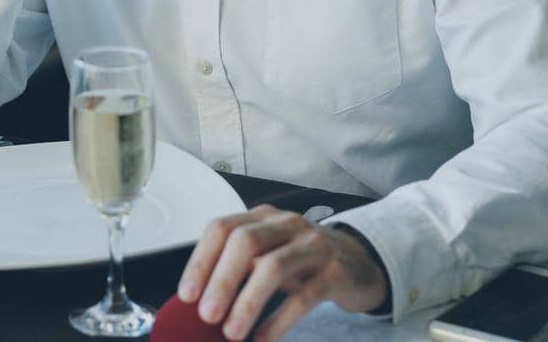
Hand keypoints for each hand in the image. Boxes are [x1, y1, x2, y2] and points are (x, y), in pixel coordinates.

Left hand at [176, 204, 387, 340]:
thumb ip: (239, 269)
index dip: (201, 261)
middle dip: (221, 280)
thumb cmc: (304, 261)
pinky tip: (263, 338)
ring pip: (273, 267)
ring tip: (231, 332)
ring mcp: (313, 245)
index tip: (187, 294)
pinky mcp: (335, 272)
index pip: (222, 228)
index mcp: (263, 218)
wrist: (360, 264)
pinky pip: (304, 296)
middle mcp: (287, 225)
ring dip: (247, 302)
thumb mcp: (269, 255)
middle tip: (207, 314)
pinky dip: (279, 321)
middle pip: (245, 242)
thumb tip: (199, 301)